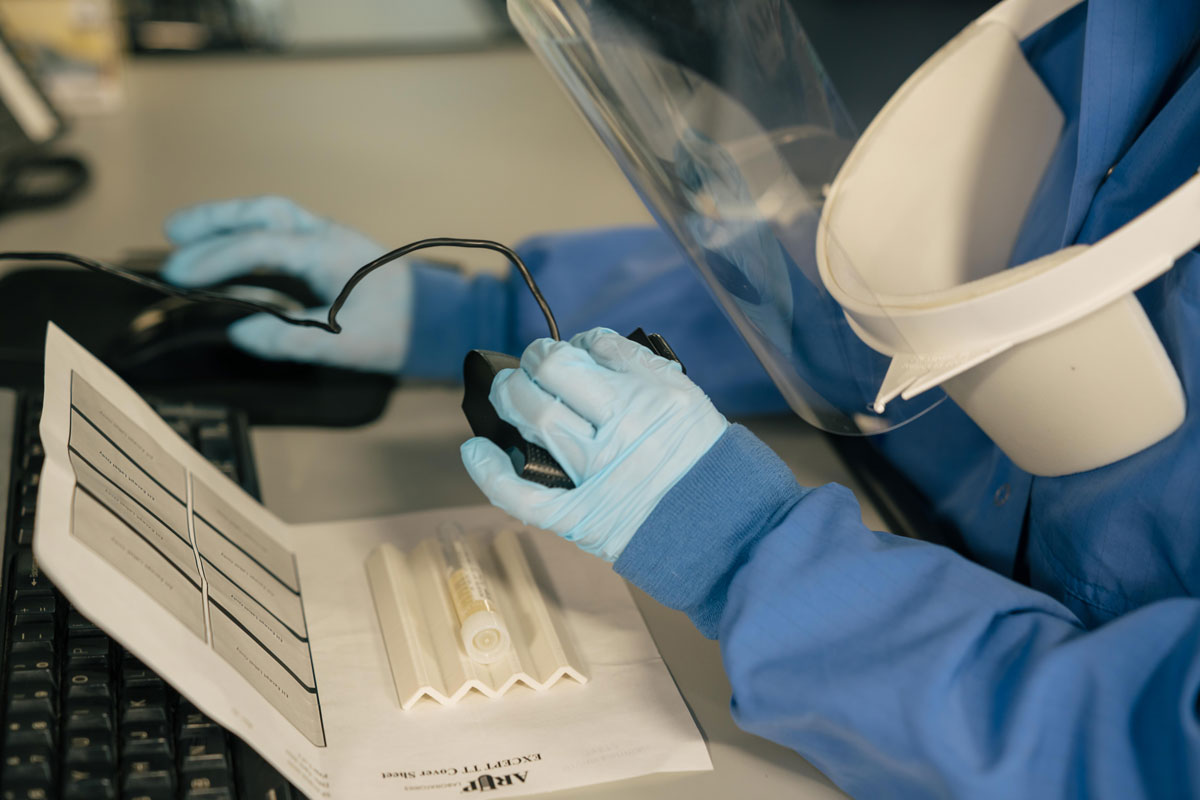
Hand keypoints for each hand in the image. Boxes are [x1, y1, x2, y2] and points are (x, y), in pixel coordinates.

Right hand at [161, 196, 413, 372]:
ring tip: (185, 234)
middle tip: (171, 235)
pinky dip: (248, 230)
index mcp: (328, 252)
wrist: (437, 320)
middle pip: (261, 212)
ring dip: (228, 219)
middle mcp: (326, 235)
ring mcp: (328, 236)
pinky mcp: (328, 246)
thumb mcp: (343, 345)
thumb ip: (288, 338)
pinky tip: (227, 245)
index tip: (181, 276)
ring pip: (271, 213)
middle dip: (214, 220)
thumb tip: (239, 332)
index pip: (261, 244)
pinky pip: (281, 226)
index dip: (217, 258)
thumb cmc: (397, 330)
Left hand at [461, 328, 727, 560]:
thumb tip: (592, 349)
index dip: (573, 345)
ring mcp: (598, 471)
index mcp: (653, 393)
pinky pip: (522, 494)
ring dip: (510, 397)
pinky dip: (491, 472)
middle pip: (553, 373)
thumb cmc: (709, 465)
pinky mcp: (581, 515)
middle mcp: (623, 425)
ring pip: (535, 418)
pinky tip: (475, 451)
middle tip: (530, 368)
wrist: (727, 531)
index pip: (593, 347)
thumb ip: (643, 372)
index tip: (570, 352)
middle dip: (533, 362)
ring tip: (507, 393)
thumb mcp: (689, 401)